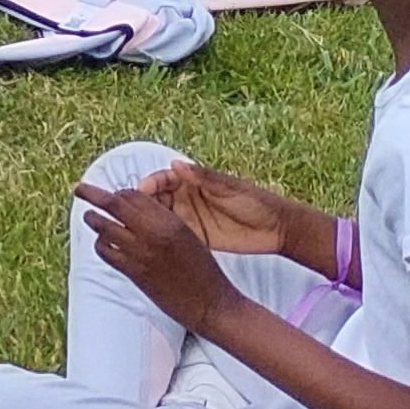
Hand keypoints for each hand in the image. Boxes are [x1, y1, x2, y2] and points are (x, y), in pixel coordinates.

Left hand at [80, 173, 235, 334]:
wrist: (211, 304)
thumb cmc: (203, 270)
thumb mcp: (188, 236)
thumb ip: (163, 221)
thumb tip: (136, 211)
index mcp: (170, 221)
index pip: (134, 195)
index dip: (120, 192)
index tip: (113, 193)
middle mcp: (153, 233)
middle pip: (114, 204)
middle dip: (92, 193)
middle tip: (79, 189)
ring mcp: (141, 253)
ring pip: (104, 227)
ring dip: (93, 220)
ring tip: (89, 217)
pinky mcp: (134, 273)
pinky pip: (106, 252)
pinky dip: (100, 245)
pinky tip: (103, 244)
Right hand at [151, 161, 306, 262]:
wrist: (279, 229)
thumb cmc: (256, 201)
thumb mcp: (230, 188)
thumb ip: (204, 178)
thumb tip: (175, 164)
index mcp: (193, 182)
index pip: (163, 179)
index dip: (150, 184)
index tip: (141, 192)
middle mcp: (187, 199)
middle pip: (156, 199)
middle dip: (142, 204)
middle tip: (130, 214)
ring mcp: (190, 219)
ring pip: (161, 218)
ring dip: (148, 222)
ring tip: (137, 230)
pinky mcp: (196, 238)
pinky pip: (174, 237)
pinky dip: (162, 239)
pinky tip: (152, 244)